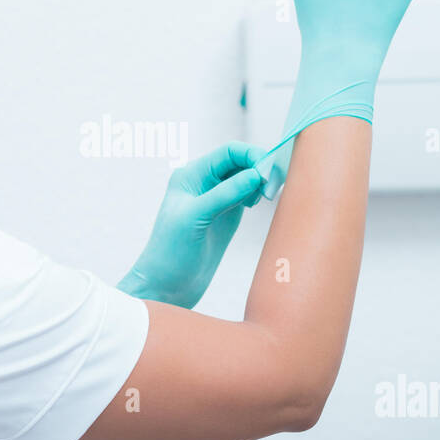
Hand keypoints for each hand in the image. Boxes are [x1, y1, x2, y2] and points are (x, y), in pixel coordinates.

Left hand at [118, 143, 266, 308]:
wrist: (166, 287)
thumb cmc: (170, 251)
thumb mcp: (196, 218)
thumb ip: (225, 194)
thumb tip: (255, 174)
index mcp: (191, 175)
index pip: (228, 152)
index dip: (251, 155)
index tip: (268, 170)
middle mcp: (204, 183)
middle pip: (240, 162)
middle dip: (260, 168)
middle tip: (273, 186)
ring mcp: (217, 199)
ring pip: (246, 177)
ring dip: (261, 180)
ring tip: (267, 195)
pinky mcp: (227, 216)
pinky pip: (248, 195)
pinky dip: (258, 193)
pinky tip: (260, 201)